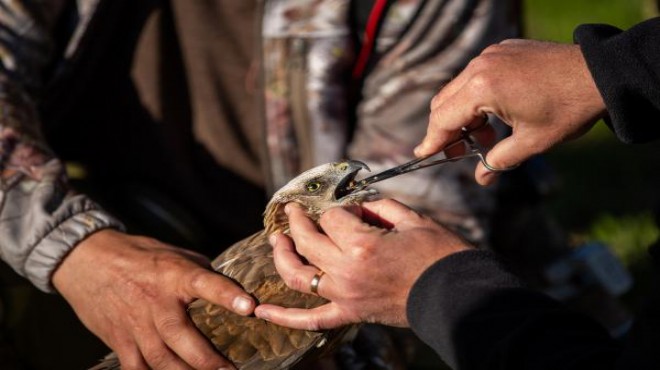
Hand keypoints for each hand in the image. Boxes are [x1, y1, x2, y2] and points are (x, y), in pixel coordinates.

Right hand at [52, 229, 254, 369]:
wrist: (85, 261)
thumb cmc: (138, 256)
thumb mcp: (175, 254)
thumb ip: (202, 274)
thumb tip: (230, 290)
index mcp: (174, 275)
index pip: (206, 283)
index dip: (228, 295)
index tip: (250, 307)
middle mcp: (156, 302)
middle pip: (182, 337)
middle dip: (209, 360)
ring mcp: (136, 325)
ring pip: (162, 360)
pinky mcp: (120, 341)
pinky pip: (138, 369)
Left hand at [254, 200, 470, 329]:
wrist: (456, 296)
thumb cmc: (439, 255)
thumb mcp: (411, 219)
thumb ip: (378, 207)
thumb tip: (358, 206)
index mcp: (361, 244)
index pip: (331, 217)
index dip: (339, 210)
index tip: (353, 211)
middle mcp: (345, 270)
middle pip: (307, 241)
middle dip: (297, 221)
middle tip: (292, 210)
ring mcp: (344, 295)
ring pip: (297, 276)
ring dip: (281, 256)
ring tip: (275, 240)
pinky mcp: (349, 313)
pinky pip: (310, 320)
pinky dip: (284, 317)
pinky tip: (260, 311)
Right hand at [415, 39, 606, 184]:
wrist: (601, 74)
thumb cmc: (567, 109)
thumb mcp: (531, 143)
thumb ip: (498, 162)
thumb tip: (482, 178)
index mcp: (482, 88)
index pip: (443, 119)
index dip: (432, 141)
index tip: (421, 155)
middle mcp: (480, 66)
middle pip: (443, 103)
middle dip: (447, 130)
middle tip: (458, 153)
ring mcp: (491, 55)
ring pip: (458, 89)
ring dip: (464, 116)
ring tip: (487, 138)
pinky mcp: (502, 50)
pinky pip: (476, 76)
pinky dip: (476, 98)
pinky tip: (496, 115)